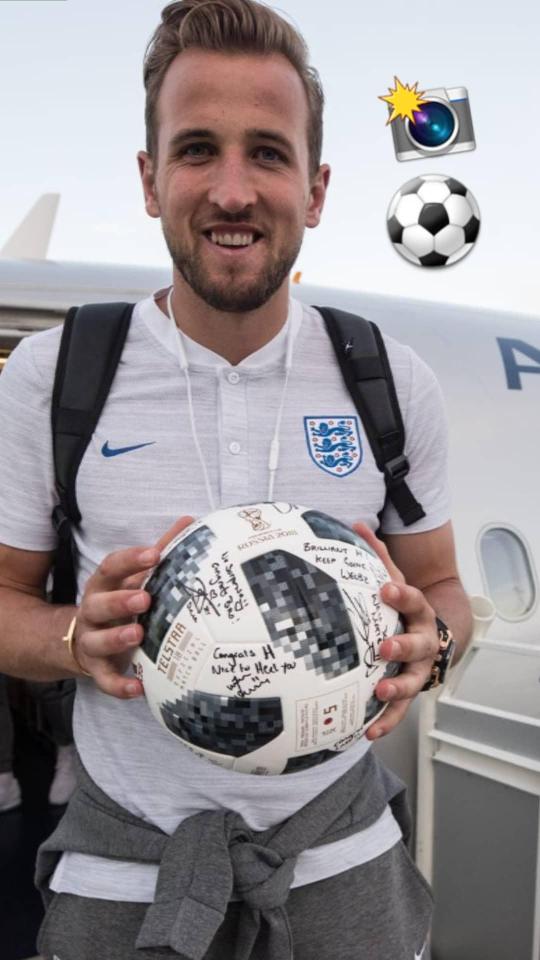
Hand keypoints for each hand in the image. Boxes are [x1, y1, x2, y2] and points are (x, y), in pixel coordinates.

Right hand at [73, 516, 193, 697]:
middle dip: (120, 601)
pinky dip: (119, 686)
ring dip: (116, 639)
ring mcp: (91, 641)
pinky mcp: (96, 669)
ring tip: (138, 635)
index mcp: (104, 585)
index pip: (112, 567)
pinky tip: (138, 689)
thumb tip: (189, 520)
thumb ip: (159, 550)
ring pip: (97, 641)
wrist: (83, 640)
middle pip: (99, 604)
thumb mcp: (134, 576)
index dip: (131, 560)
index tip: (154, 553)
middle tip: (145, 598)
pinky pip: (104, 680)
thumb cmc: (120, 602)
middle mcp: (92, 611)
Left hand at [352, 522, 438, 739]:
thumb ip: (377, 557)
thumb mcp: (395, 580)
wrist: (435, 635)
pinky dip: (386, 722)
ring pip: (412, 681)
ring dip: (396, 689)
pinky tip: (368, 733)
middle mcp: (422, 641)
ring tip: (379, 693)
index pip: (413, 599)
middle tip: (384, 648)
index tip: (385, 588)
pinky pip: (399, 711)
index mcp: (417, 611)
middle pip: (416, 644)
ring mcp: (418, 669)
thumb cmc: (404, 607)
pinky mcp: (408, 692)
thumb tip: (355, 525)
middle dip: (401, 646)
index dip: (401, 595)